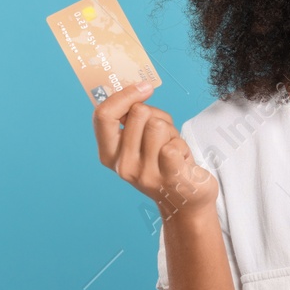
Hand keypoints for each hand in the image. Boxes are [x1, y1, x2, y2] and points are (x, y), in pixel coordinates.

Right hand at [92, 83, 216, 219]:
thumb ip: (133, 119)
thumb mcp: (140, 143)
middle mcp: (123, 166)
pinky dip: (183, 145)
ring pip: (158, 125)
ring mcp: (145, 174)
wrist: (186, 201)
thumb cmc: (164, 164)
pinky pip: (173, 144)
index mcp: (109, 155)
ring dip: (172, 131)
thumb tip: (137, 89)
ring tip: (173, 149)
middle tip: (164, 136)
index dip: (124, 95)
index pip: (103, 115)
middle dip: (157, 116)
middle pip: (139, 113)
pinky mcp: (169, 177)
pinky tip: (183, 160)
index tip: (144, 88)